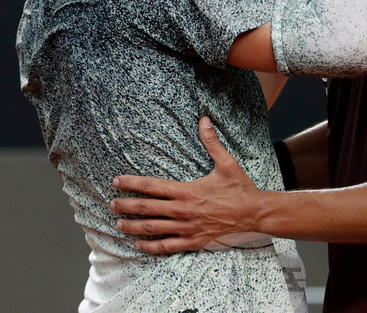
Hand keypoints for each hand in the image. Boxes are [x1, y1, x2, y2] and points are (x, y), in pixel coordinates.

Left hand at [110, 116, 263, 253]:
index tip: (117, 181)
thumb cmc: (240, 189)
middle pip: (146, 209)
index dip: (132, 183)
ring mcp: (186, 229)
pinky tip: (139, 244)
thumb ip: (211, 142)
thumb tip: (204, 120)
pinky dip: (150, 246)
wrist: (255, 215)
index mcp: (187, 191)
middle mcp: (183, 211)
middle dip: (126, 205)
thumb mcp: (226, 163)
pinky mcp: (193, 242)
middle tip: (111, 203)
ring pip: (152, 229)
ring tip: (119, 223)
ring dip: (133, 226)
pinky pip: (166, 246)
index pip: (152, 186)